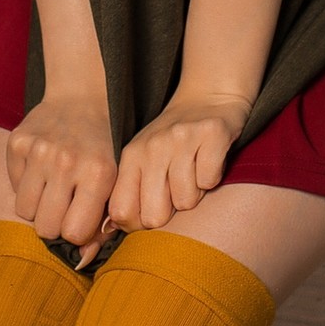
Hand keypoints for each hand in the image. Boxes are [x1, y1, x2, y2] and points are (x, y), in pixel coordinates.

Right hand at [6, 92, 117, 270]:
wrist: (80, 97)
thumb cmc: (100, 150)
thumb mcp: (114, 181)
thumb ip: (103, 224)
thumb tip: (81, 261)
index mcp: (98, 173)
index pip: (74, 233)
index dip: (76, 230)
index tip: (80, 216)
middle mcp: (68, 162)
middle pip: (46, 228)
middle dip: (54, 223)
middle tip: (63, 204)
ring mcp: (39, 151)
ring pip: (25, 212)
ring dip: (37, 206)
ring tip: (52, 187)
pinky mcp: (17, 143)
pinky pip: (14, 187)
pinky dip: (25, 184)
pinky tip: (40, 168)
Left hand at [107, 91, 250, 232]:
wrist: (209, 96)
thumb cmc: (173, 140)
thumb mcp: (143, 158)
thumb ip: (128, 191)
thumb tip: (111, 229)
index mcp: (132, 156)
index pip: (121, 211)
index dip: (138, 224)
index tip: (151, 213)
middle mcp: (153, 147)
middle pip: (154, 216)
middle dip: (169, 213)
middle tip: (176, 191)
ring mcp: (182, 139)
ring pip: (186, 201)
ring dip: (195, 194)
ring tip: (193, 171)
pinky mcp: (211, 134)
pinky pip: (209, 181)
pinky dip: (213, 178)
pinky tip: (209, 161)